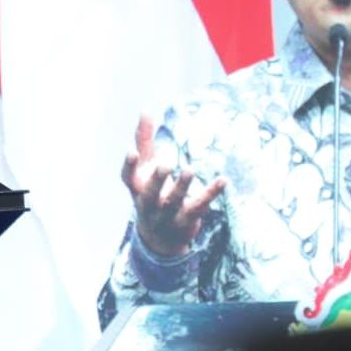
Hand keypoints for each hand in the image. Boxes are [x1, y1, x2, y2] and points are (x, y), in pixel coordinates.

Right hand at [122, 114, 225, 256]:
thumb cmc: (151, 194)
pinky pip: (199, 206)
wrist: (160, 240)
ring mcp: (167, 215)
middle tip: (165, 164)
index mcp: (136, 189)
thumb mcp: (146, 169)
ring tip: (191, 170)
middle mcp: (148, 204)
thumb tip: (145, 110)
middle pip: (150, 194)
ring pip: (173, 202)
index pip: (128, 178)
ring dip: (182, 187)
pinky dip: (210, 193)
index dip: (129, 166)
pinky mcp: (187, 220)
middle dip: (157, 180)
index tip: (132, 152)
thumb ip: (145, 141)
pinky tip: (222, 180)